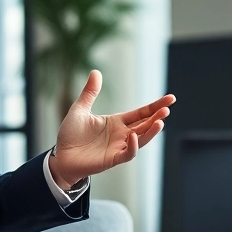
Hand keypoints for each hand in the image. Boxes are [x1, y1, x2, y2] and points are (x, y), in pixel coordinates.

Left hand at [50, 70, 174, 189]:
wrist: (60, 157)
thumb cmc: (70, 135)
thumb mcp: (80, 109)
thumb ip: (90, 92)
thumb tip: (96, 71)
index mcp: (116, 122)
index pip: (141, 113)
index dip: (155, 106)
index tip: (170, 99)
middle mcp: (121, 134)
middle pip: (145, 124)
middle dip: (157, 117)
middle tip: (168, 108)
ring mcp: (118, 147)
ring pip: (141, 139)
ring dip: (151, 131)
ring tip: (160, 122)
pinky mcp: (112, 159)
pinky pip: (127, 153)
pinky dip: (132, 147)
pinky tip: (134, 137)